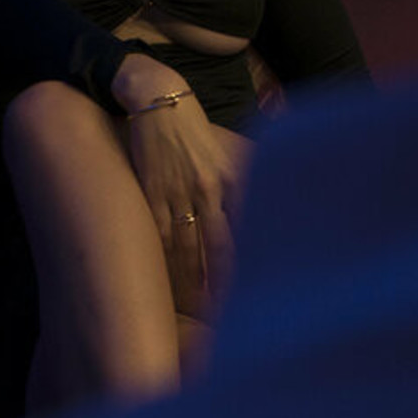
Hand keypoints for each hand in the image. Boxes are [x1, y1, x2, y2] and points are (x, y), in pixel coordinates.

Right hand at [110, 53, 246, 315]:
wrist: (157, 97)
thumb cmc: (195, 127)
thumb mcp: (229, 151)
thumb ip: (242, 183)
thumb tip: (265, 211)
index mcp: (233, 179)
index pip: (247, 232)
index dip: (253, 267)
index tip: (261, 296)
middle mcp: (210, 189)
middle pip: (221, 249)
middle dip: (226, 286)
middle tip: (234, 320)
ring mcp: (178, 193)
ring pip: (189, 250)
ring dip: (195, 285)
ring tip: (202, 318)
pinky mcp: (152, 193)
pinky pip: (161, 236)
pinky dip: (166, 263)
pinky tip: (169, 288)